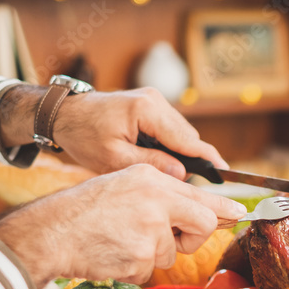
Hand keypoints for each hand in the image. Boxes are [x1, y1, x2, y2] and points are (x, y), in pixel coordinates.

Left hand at [0, 84, 225, 177]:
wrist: (63, 114)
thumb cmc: (83, 136)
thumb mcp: (114, 158)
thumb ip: (152, 165)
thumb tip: (182, 174)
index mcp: (148, 111)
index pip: (189, 139)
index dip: (209, 159)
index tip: (225, 175)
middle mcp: (155, 101)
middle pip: (188, 136)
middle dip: (194, 161)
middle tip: (197, 188)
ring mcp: (154, 100)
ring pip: (181, 133)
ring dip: (181, 154)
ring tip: (177, 179)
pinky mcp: (150, 105)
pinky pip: (170, 129)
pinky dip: (171, 146)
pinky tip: (164, 163)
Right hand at [0, 164, 244, 287]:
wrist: (49, 233)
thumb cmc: (81, 211)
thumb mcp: (122, 186)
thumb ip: (159, 197)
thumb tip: (196, 212)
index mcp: (151, 180)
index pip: (201, 195)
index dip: (224, 208)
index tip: (241, 213)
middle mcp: (156, 201)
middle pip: (202, 223)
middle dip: (192, 237)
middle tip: (171, 239)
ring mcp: (150, 230)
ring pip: (170, 253)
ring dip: (150, 254)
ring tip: (119, 241)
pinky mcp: (141, 257)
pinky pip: (148, 270)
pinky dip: (131, 269)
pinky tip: (110, 255)